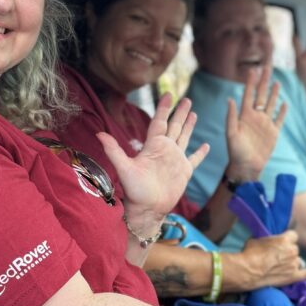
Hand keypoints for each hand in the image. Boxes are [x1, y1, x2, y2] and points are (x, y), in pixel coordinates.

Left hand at [97, 93, 209, 218]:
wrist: (147, 210)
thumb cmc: (135, 191)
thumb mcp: (124, 168)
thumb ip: (113, 150)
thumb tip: (99, 134)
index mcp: (153, 146)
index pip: (159, 122)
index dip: (164, 108)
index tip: (168, 95)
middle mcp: (165, 150)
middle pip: (174, 126)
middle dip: (180, 112)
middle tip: (187, 99)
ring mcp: (176, 160)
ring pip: (184, 137)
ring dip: (189, 126)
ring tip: (194, 113)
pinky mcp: (185, 172)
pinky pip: (194, 159)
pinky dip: (200, 153)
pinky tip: (206, 145)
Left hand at [225, 65, 287, 180]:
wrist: (246, 167)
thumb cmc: (235, 151)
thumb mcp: (231, 133)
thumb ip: (231, 116)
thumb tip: (230, 99)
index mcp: (244, 115)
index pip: (249, 94)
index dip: (251, 82)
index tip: (253, 70)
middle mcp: (255, 117)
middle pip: (261, 95)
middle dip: (264, 82)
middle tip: (267, 67)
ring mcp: (265, 124)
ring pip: (271, 104)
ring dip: (273, 93)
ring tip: (276, 81)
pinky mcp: (274, 133)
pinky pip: (279, 119)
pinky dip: (282, 111)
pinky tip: (284, 103)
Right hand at [241, 231, 305, 287]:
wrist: (247, 271)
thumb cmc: (250, 253)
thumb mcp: (258, 239)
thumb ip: (269, 240)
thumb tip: (269, 241)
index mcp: (285, 239)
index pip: (293, 236)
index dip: (287, 239)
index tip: (281, 242)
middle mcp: (293, 251)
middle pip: (295, 248)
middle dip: (287, 251)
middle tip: (275, 256)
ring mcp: (294, 264)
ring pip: (297, 260)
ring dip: (291, 261)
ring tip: (279, 266)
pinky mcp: (293, 276)